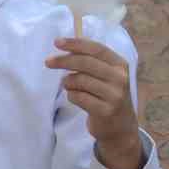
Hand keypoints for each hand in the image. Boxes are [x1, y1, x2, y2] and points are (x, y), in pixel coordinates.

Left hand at [47, 37, 144, 168]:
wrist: (119, 126)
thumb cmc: (106, 94)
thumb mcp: (105, 75)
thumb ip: (89, 60)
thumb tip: (64, 45)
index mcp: (120, 65)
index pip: (96, 49)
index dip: (75, 44)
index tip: (56, 42)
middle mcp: (120, 78)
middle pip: (85, 62)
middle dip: (63, 60)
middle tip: (48, 62)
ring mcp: (115, 95)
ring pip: (79, 80)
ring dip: (68, 83)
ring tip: (70, 86)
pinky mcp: (105, 110)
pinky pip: (77, 97)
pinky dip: (71, 96)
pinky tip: (77, 98)